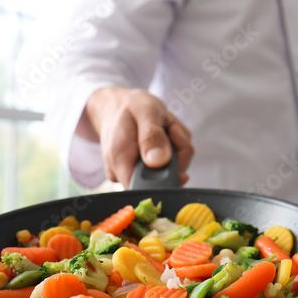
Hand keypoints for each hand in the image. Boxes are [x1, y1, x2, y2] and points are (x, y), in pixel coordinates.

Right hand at [79, 87, 193, 185]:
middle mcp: (127, 173)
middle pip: (166, 180)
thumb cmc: (130, 106)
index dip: (166, 178)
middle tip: (169, 128)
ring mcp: (140, 173)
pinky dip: (177, 146)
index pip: (144, 191)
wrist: (118, 106)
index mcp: (120, 161)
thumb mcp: (144, 111)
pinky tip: (167, 133)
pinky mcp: (150, 169)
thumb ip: (152, 136)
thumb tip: (159, 162)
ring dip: (178, 146)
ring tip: (166, 127)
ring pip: (175, 169)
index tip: (172, 150)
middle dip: (177, 152)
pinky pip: (175, 163)